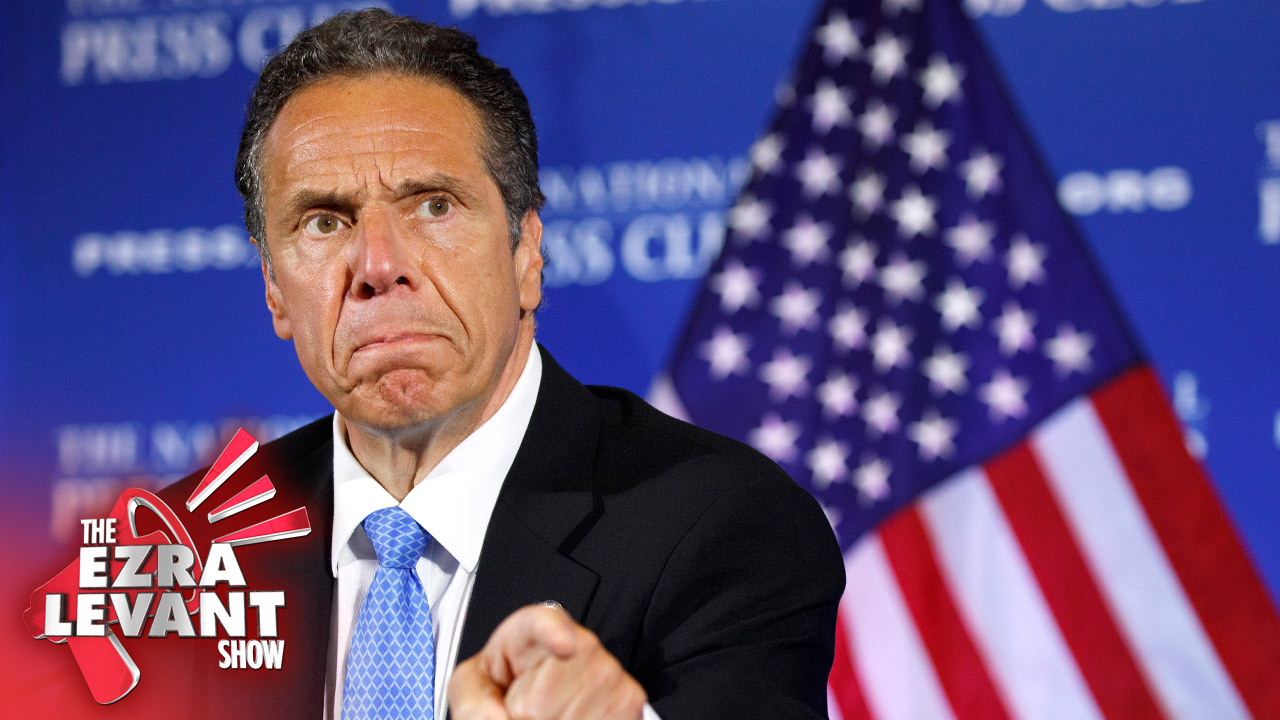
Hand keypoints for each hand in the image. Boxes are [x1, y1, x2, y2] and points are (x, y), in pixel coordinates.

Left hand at [448, 603, 646, 719]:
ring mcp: (608, 671)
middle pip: (552, 691)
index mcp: (532, 630)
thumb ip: (471, 699)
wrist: (527, 707)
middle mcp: (578, 643)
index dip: (555, 633)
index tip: (563, 646)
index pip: (545, 623)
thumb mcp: (472, 688)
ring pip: (578, 714)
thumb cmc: (503, 691)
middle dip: (530, 713)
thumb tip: (493, 717)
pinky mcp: (629, 700)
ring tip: (548, 716)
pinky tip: (570, 719)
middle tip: (525, 709)